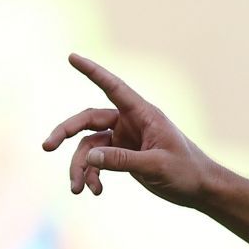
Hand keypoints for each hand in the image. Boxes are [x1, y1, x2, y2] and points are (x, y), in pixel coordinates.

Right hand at [41, 54, 215, 204]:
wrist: (201, 190)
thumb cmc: (187, 172)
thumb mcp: (156, 166)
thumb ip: (123, 161)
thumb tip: (90, 158)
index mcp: (143, 115)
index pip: (114, 88)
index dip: (93, 72)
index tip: (72, 57)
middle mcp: (130, 123)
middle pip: (88, 120)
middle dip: (66, 132)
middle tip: (47, 146)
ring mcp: (125, 139)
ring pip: (90, 146)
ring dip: (80, 167)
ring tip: (78, 190)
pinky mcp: (123, 156)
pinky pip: (99, 161)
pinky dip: (93, 175)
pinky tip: (95, 191)